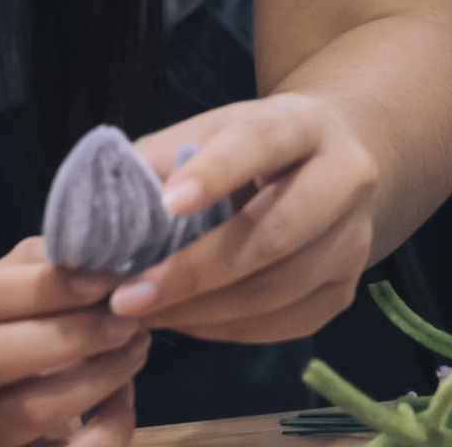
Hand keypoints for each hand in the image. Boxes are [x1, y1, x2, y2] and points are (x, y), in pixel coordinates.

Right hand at [0, 238, 148, 446]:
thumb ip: (23, 269)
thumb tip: (88, 257)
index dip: (35, 287)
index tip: (100, 279)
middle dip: (70, 334)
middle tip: (127, 317)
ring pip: (23, 413)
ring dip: (95, 379)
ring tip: (135, 346)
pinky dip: (104, 428)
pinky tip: (122, 397)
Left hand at [109, 92, 380, 341]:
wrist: (328, 161)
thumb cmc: (246, 147)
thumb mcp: (205, 131)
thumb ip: (158, 161)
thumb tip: (98, 216)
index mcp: (302, 124)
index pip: (259, 143)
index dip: (214, 174)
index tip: (167, 203)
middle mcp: (344, 180)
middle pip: (274, 234)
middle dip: (194, 270)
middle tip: (129, 295)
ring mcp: (354, 241)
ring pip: (280, 289)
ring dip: (202, 309)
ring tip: (142, 313)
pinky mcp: (346, 290)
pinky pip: (285, 323)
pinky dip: (226, 329)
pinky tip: (181, 320)